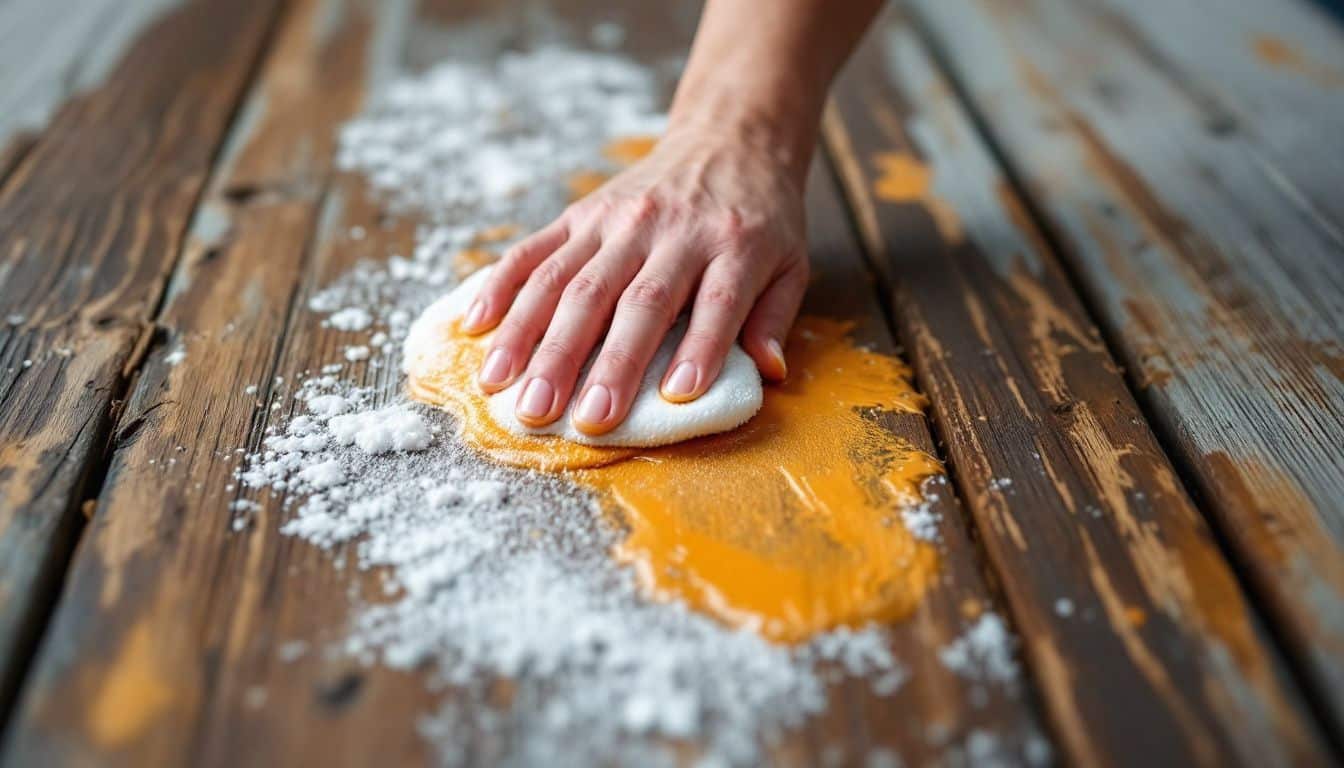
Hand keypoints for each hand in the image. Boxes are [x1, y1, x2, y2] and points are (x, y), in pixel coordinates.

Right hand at [459, 126, 809, 434]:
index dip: (699, 349)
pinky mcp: (582, 214)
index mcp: (733, 246)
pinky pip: (534, 250)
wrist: (728, 139)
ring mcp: (619, 221)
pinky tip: (473, 326)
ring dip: (534, 339)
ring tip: (505, 389)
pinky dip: (500, 287)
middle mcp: (671, 231)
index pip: (717, 303)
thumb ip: (774, 319)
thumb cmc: (760, 218)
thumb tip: (768, 373)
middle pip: (633, 301)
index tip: (677, 397)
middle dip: (601, 363)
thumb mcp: (791, 263)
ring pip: (572, 282)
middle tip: (574, 419)